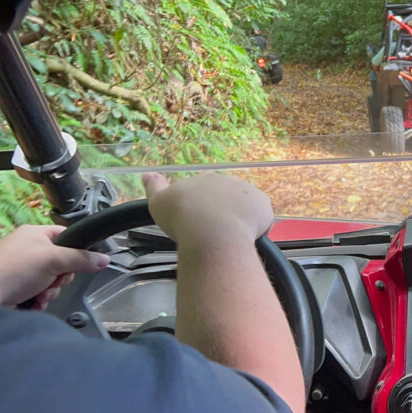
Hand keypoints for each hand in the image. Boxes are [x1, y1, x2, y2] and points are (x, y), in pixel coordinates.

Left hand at [0, 225, 109, 308]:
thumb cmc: (13, 271)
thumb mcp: (54, 260)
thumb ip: (81, 259)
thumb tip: (104, 260)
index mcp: (35, 234)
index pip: (67, 237)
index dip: (76, 250)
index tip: (79, 262)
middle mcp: (28, 249)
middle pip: (62, 263)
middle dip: (61, 278)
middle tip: (53, 280)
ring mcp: (22, 269)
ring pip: (52, 281)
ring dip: (50, 291)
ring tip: (39, 295)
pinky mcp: (17, 287)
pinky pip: (40, 292)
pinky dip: (40, 300)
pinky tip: (33, 302)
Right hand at [143, 173, 272, 246]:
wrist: (211, 233)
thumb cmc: (182, 218)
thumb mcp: (158, 203)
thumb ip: (154, 187)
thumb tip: (147, 174)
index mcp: (205, 180)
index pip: (206, 193)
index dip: (203, 210)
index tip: (199, 225)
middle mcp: (228, 180)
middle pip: (227, 199)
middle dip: (222, 214)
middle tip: (214, 234)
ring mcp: (248, 192)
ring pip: (245, 207)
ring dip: (240, 220)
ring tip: (230, 239)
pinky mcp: (264, 205)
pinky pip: (262, 217)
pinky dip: (257, 227)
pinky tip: (246, 239)